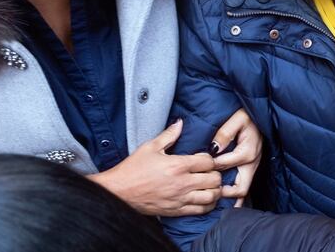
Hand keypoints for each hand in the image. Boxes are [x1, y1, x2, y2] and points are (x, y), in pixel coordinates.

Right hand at [89, 120, 221, 216]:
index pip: (208, 161)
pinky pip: (201, 210)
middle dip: (216, 174)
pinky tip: (205, 199)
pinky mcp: (177, 211)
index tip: (204, 159)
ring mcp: (180, 199)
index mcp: (177, 165)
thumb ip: (168, 135)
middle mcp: (182, 183)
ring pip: (211, 196)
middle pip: (214, 179)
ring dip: (215, 190)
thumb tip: (180, 123)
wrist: (118, 192)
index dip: (210, 159)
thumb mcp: (150, 147)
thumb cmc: (132, 169)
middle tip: (211, 172)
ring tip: (210, 185)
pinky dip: (208, 205)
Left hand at [210, 109, 262, 206]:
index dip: (210, 168)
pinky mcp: (251, 167)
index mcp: (247, 153)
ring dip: (230, 196)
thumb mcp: (238, 119)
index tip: (198, 167)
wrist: (261, 115)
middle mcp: (252, 163)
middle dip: (224, 195)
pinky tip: (222, 195)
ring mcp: (253, 167)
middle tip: (208, 193)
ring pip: (243, 190)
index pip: (224, 166)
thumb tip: (214, 148)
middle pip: (240, 189)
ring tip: (213, 199)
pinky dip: (234, 192)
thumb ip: (225, 133)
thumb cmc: (249, 116)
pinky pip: (243, 184)